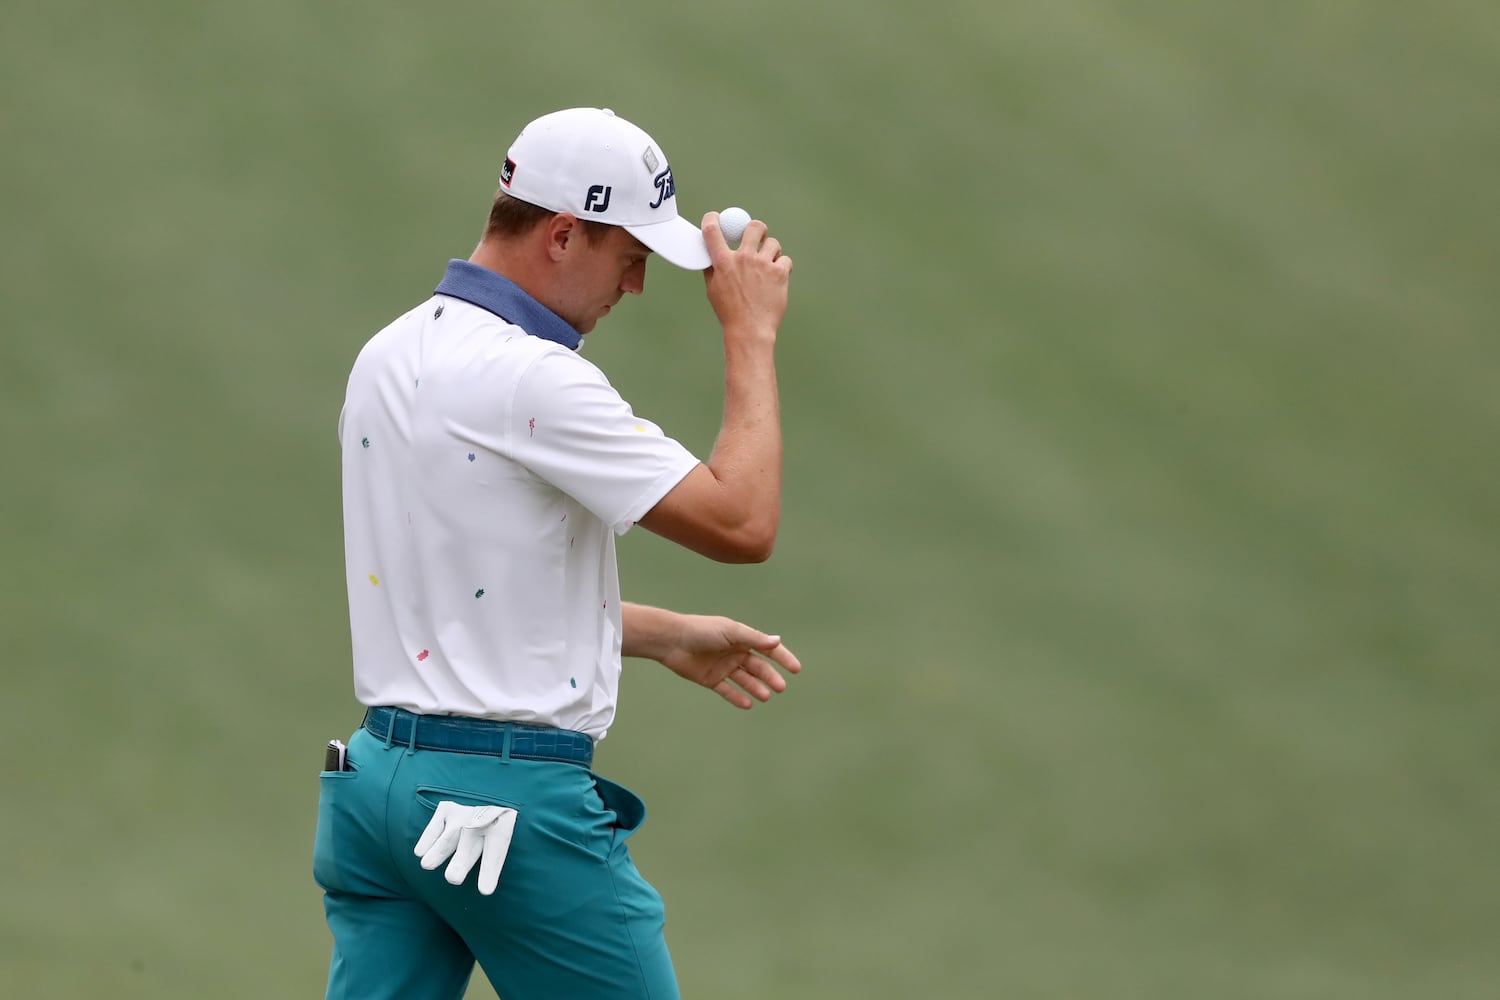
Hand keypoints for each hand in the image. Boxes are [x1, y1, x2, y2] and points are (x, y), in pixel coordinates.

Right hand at [414, 802, 517, 894]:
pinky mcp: (447, 809)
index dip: (489, 872)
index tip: (485, 890)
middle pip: (470, 844)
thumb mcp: (504, 836)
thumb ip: (495, 859)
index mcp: (503, 828)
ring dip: (439, 850)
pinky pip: (435, 825)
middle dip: (461, 861)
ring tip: (427, 865)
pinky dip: (427, 839)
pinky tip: (421, 852)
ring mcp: (463, 814)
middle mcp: (482, 819)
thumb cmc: (496, 824)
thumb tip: (485, 890)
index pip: (495, 851)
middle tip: (453, 878)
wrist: (490, 789)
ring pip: (449, 836)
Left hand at [658, 614, 802, 709]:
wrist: (672, 641)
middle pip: (758, 667)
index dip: (782, 658)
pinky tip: (748, 705)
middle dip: (770, 677)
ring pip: (745, 680)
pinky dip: (737, 698)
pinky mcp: (710, 679)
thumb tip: (777, 641)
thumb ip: (754, 638)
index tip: (796, 669)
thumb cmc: (702, 631)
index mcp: (741, 638)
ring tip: (765, 696)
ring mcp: (722, 666)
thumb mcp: (730, 632)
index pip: (767, 648)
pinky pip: (727, 690)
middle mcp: (734, 652)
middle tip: (780, 687)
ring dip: (756, 688)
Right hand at [701, 211, 792, 338]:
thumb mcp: (713, 289)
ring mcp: (763, 264)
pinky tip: (777, 278)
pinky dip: (782, 267)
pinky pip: (785, 259)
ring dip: (771, 251)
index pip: (711, 230)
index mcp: (722, 262)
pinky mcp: (779, 273)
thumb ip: (713, 268)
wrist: (750, 330)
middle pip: (753, 226)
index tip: (715, 218)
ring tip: (768, 265)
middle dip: (757, 229)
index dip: (712, 218)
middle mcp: (743, 258)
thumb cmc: (730, 312)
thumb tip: (710, 253)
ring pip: (773, 243)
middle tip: (758, 237)